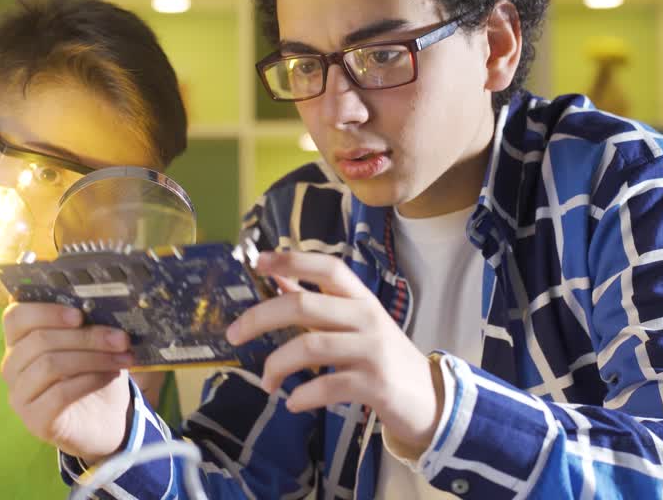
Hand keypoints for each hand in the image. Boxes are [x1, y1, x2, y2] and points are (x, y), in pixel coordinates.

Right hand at [2, 303, 135, 460]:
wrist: (104, 421)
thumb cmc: (93, 374)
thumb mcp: (91, 345)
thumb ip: (87, 325)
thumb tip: (104, 305)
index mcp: (20, 341)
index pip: (15, 316)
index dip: (46, 311)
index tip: (80, 314)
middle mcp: (12, 367)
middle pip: (39, 340)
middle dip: (86, 336)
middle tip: (121, 338)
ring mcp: (20, 395)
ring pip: (50, 364)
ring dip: (92, 357)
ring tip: (122, 357)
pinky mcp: (35, 420)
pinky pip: (59, 393)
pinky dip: (90, 380)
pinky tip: (110, 376)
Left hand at [225, 251, 442, 457]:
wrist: (429, 400)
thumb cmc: (384, 358)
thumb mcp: (355, 324)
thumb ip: (319, 302)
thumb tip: (278, 278)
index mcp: (360, 299)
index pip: (327, 267)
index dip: (291, 260)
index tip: (258, 261)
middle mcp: (367, 318)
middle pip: (303, 305)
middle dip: (259, 318)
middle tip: (233, 335)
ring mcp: (373, 350)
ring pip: (309, 346)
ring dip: (276, 365)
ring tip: (266, 382)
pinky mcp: (376, 384)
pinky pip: (328, 385)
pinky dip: (303, 396)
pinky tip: (293, 402)